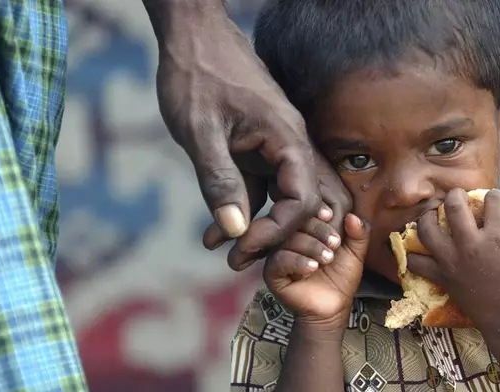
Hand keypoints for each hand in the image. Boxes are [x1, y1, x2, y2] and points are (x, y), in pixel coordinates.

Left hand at [148, 3, 351, 269]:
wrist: (193, 37)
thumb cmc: (196, 76)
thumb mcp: (200, 131)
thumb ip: (219, 180)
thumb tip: (235, 231)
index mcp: (286, 138)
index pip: (302, 198)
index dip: (278, 231)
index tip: (244, 248)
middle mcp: (290, 144)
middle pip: (306, 203)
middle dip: (279, 237)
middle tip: (245, 261)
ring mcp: (277, 146)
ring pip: (283, 197)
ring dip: (260, 227)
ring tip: (228, 253)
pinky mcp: (259, 147)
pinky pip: (261, 186)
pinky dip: (244, 209)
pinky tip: (216, 231)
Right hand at [264, 213, 369, 324]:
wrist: (333, 307)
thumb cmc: (341, 277)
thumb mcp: (355, 252)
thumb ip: (359, 233)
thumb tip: (353, 216)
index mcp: (306, 229)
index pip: (307, 211)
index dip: (319, 211)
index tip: (332, 217)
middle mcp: (289, 238)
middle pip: (297, 223)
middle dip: (319, 230)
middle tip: (335, 244)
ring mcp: (278, 255)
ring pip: (289, 240)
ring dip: (311, 247)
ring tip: (327, 259)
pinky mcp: (272, 273)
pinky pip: (279, 260)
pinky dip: (298, 261)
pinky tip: (312, 268)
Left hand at [407, 189, 499, 328]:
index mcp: (496, 237)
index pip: (493, 201)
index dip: (495, 195)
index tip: (492, 198)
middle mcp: (470, 244)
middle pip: (454, 207)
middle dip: (455, 195)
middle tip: (456, 196)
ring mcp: (451, 260)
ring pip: (427, 229)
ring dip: (428, 218)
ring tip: (433, 216)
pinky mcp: (439, 275)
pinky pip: (416, 262)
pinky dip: (412, 255)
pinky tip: (416, 248)